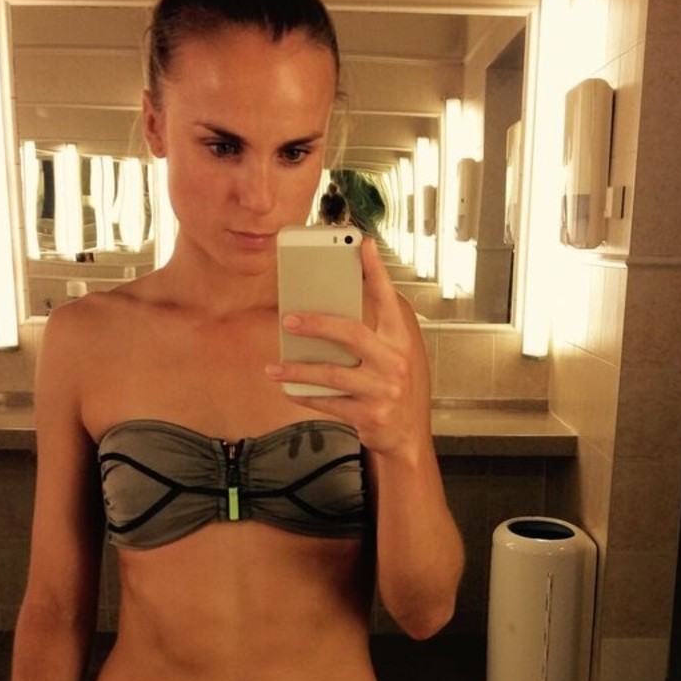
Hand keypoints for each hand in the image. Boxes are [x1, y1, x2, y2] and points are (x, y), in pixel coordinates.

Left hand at [266, 238, 427, 457]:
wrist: (406, 436)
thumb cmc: (391, 389)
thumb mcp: (390, 357)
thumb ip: (368, 334)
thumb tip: (325, 311)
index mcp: (399, 341)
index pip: (387, 299)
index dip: (376, 271)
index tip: (362, 244)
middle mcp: (393, 362)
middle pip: (351, 334)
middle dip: (316, 324)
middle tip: (288, 320)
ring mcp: (381, 390)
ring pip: (332, 374)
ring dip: (298, 369)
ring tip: (274, 367)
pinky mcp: (368, 414)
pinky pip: (328, 402)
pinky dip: (304, 396)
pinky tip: (288, 389)